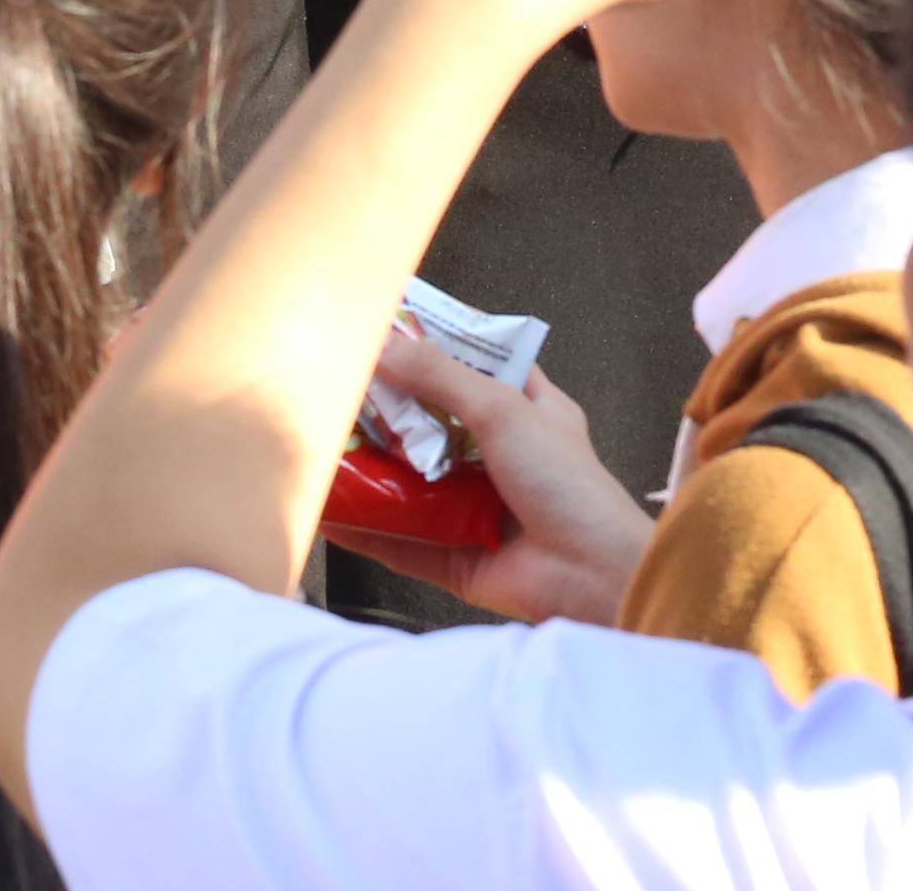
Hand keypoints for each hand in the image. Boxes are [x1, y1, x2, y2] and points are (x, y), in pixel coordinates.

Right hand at [333, 337, 648, 623]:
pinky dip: (366, 529)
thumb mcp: (505, 411)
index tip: (381, 334)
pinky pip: (401, 540)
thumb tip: (386, 344)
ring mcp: (474, 508)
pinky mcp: (456, 557)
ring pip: (410, 483)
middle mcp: (496, 457)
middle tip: (335, 393)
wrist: (593, 578)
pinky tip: (329, 516)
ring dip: (370, 471)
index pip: (471, 368)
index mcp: (525, 411)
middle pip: (429, 427)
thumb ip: (442, 377)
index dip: (431, 351)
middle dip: (386, 414)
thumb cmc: (569, 486)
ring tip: (318, 449)